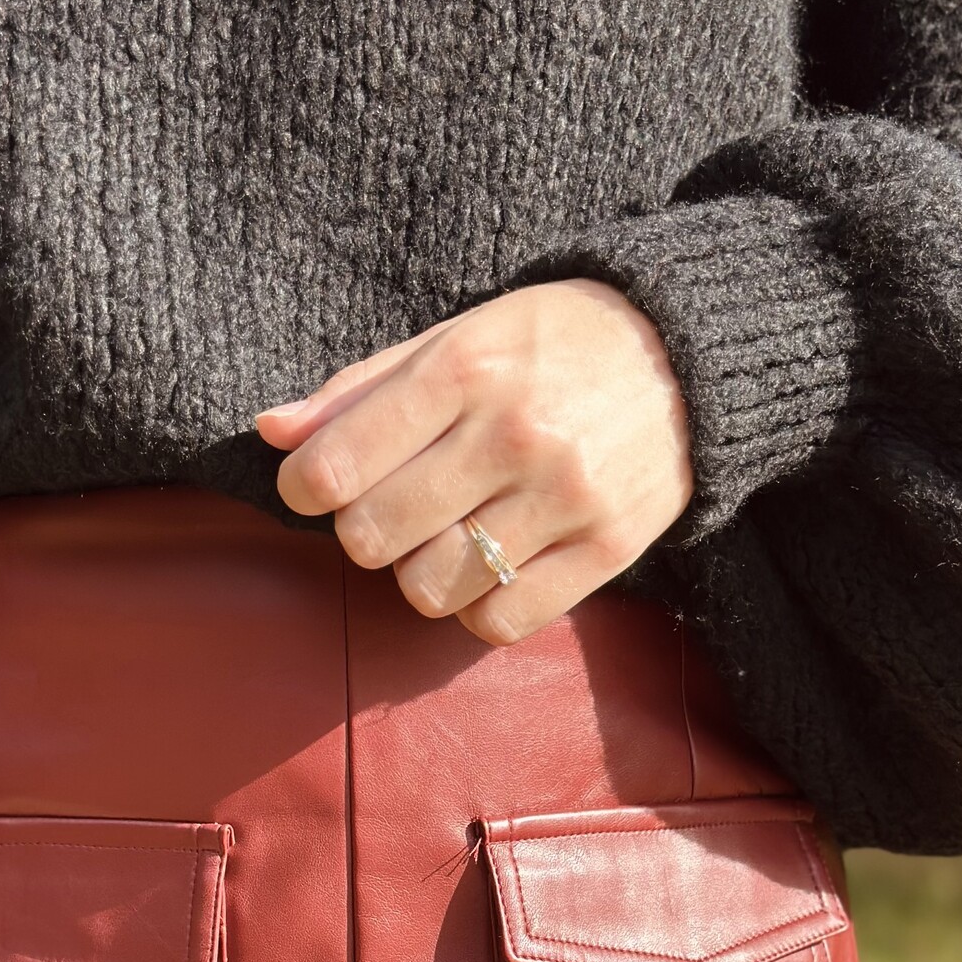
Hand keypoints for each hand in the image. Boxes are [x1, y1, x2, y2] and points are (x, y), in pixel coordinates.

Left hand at [256, 278, 693, 645]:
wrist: (688, 357)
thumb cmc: (552, 347)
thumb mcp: (457, 338)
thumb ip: (361, 390)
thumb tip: (273, 433)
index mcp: (467, 368)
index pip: (340, 464)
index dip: (306, 487)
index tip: (317, 485)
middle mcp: (514, 433)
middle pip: (374, 536)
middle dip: (364, 530)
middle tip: (390, 508)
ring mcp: (564, 497)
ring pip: (429, 586)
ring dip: (419, 571)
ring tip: (446, 535)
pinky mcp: (606, 549)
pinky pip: (496, 622)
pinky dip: (473, 606)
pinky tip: (487, 568)